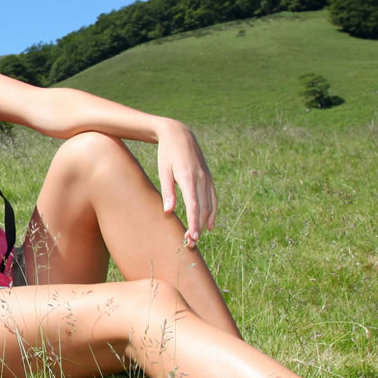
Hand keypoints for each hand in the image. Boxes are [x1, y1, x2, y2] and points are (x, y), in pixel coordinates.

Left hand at [154, 119, 217, 246]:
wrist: (179, 134)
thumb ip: (167, 192)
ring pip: (210, 204)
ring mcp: (207, 178)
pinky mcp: (208, 177)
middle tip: (191, 243)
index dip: (195, 223)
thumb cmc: (167, 154)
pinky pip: (213, 197)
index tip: (193, 237)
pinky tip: (209, 223)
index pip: (194, 205)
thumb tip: (169, 211)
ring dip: (205, 222)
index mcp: (188, 177)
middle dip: (198, 227)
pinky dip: (212, 211)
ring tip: (198, 237)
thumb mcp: (164, 171)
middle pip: (203, 208)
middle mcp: (201, 178)